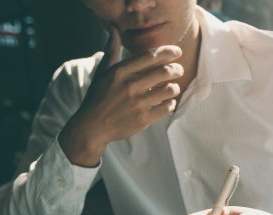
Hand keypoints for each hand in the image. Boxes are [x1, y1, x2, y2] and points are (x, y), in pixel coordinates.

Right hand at [58, 28, 184, 165]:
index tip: (177, 52)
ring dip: (175, 87)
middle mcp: (130, 85)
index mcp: (121, 71)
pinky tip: (168, 102)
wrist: (93, 126)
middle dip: (176, 69)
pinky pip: (166, 108)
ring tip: (174, 87)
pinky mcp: (143, 118)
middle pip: (164, 72)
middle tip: (180, 70)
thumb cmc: (98, 97)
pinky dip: (171, 104)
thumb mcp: (102, 72)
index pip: (150, 56)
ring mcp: (138, 103)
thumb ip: (111, 50)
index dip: (167, 52)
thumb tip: (114, 30)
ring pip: (169, 90)